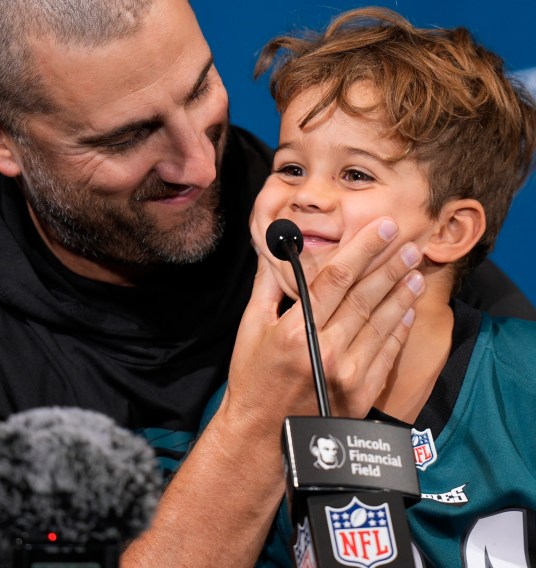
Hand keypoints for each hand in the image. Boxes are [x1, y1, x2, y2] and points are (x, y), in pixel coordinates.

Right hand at [224, 217, 423, 429]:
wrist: (263, 437)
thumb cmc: (253, 380)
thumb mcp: (251, 329)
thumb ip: (268, 287)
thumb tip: (276, 253)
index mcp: (296, 331)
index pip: (336, 278)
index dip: (362, 249)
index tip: (380, 228)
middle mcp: (326, 350)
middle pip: (366, 297)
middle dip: (390, 265)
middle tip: (409, 242)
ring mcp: (349, 374)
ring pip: (382, 322)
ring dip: (401, 293)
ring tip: (415, 270)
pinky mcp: (362, 393)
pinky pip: (388, 353)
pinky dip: (399, 328)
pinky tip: (407, 310)